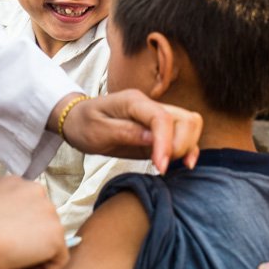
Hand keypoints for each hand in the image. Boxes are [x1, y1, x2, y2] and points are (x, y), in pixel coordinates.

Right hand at [0, 176, 66, 268]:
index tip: (1, 259)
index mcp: (16, 186)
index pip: (25, 216)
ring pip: (47, 246)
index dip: (15, 241)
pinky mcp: (55, 235)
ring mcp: (49, 212)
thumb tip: (5, 246)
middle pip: (38, 231)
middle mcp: (36, 192)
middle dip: (23, 256)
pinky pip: (56, 262)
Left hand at [57, 90, 202, 173]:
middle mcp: (151, 106)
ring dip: (187, 147)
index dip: (166, 143)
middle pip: (186, 119)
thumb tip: (153, 139)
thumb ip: (124, 132)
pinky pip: (185, 135)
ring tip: (167, 165)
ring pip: (190, 125)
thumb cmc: (84, 124)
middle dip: (180, 146)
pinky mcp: (160, 131)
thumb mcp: (97, 131)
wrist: (78, 120)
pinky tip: (184, 165)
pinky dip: (189, 149)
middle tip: (159, 166)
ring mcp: (157, 117)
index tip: (160, 167)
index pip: (162, 118)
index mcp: (134, 101)